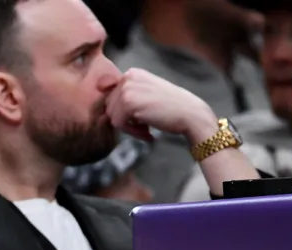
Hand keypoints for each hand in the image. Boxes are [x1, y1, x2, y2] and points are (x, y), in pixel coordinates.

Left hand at [106, 68, 220, 145]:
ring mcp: (127, 88)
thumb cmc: (171, 109)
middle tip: (145, 127)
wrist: (191, 115)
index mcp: (132, 73)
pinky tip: (149, 133)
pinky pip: (118, 124)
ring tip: (148, 129)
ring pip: (112, 116)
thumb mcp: (146, 97)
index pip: (112, 98)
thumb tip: (100, 116)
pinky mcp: (128, 102)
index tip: (142, 119)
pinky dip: (132, 133)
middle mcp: (128, 77)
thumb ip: (126, 100)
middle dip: (125, 121)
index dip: (124, 113)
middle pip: (109, 107)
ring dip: (129, 128)